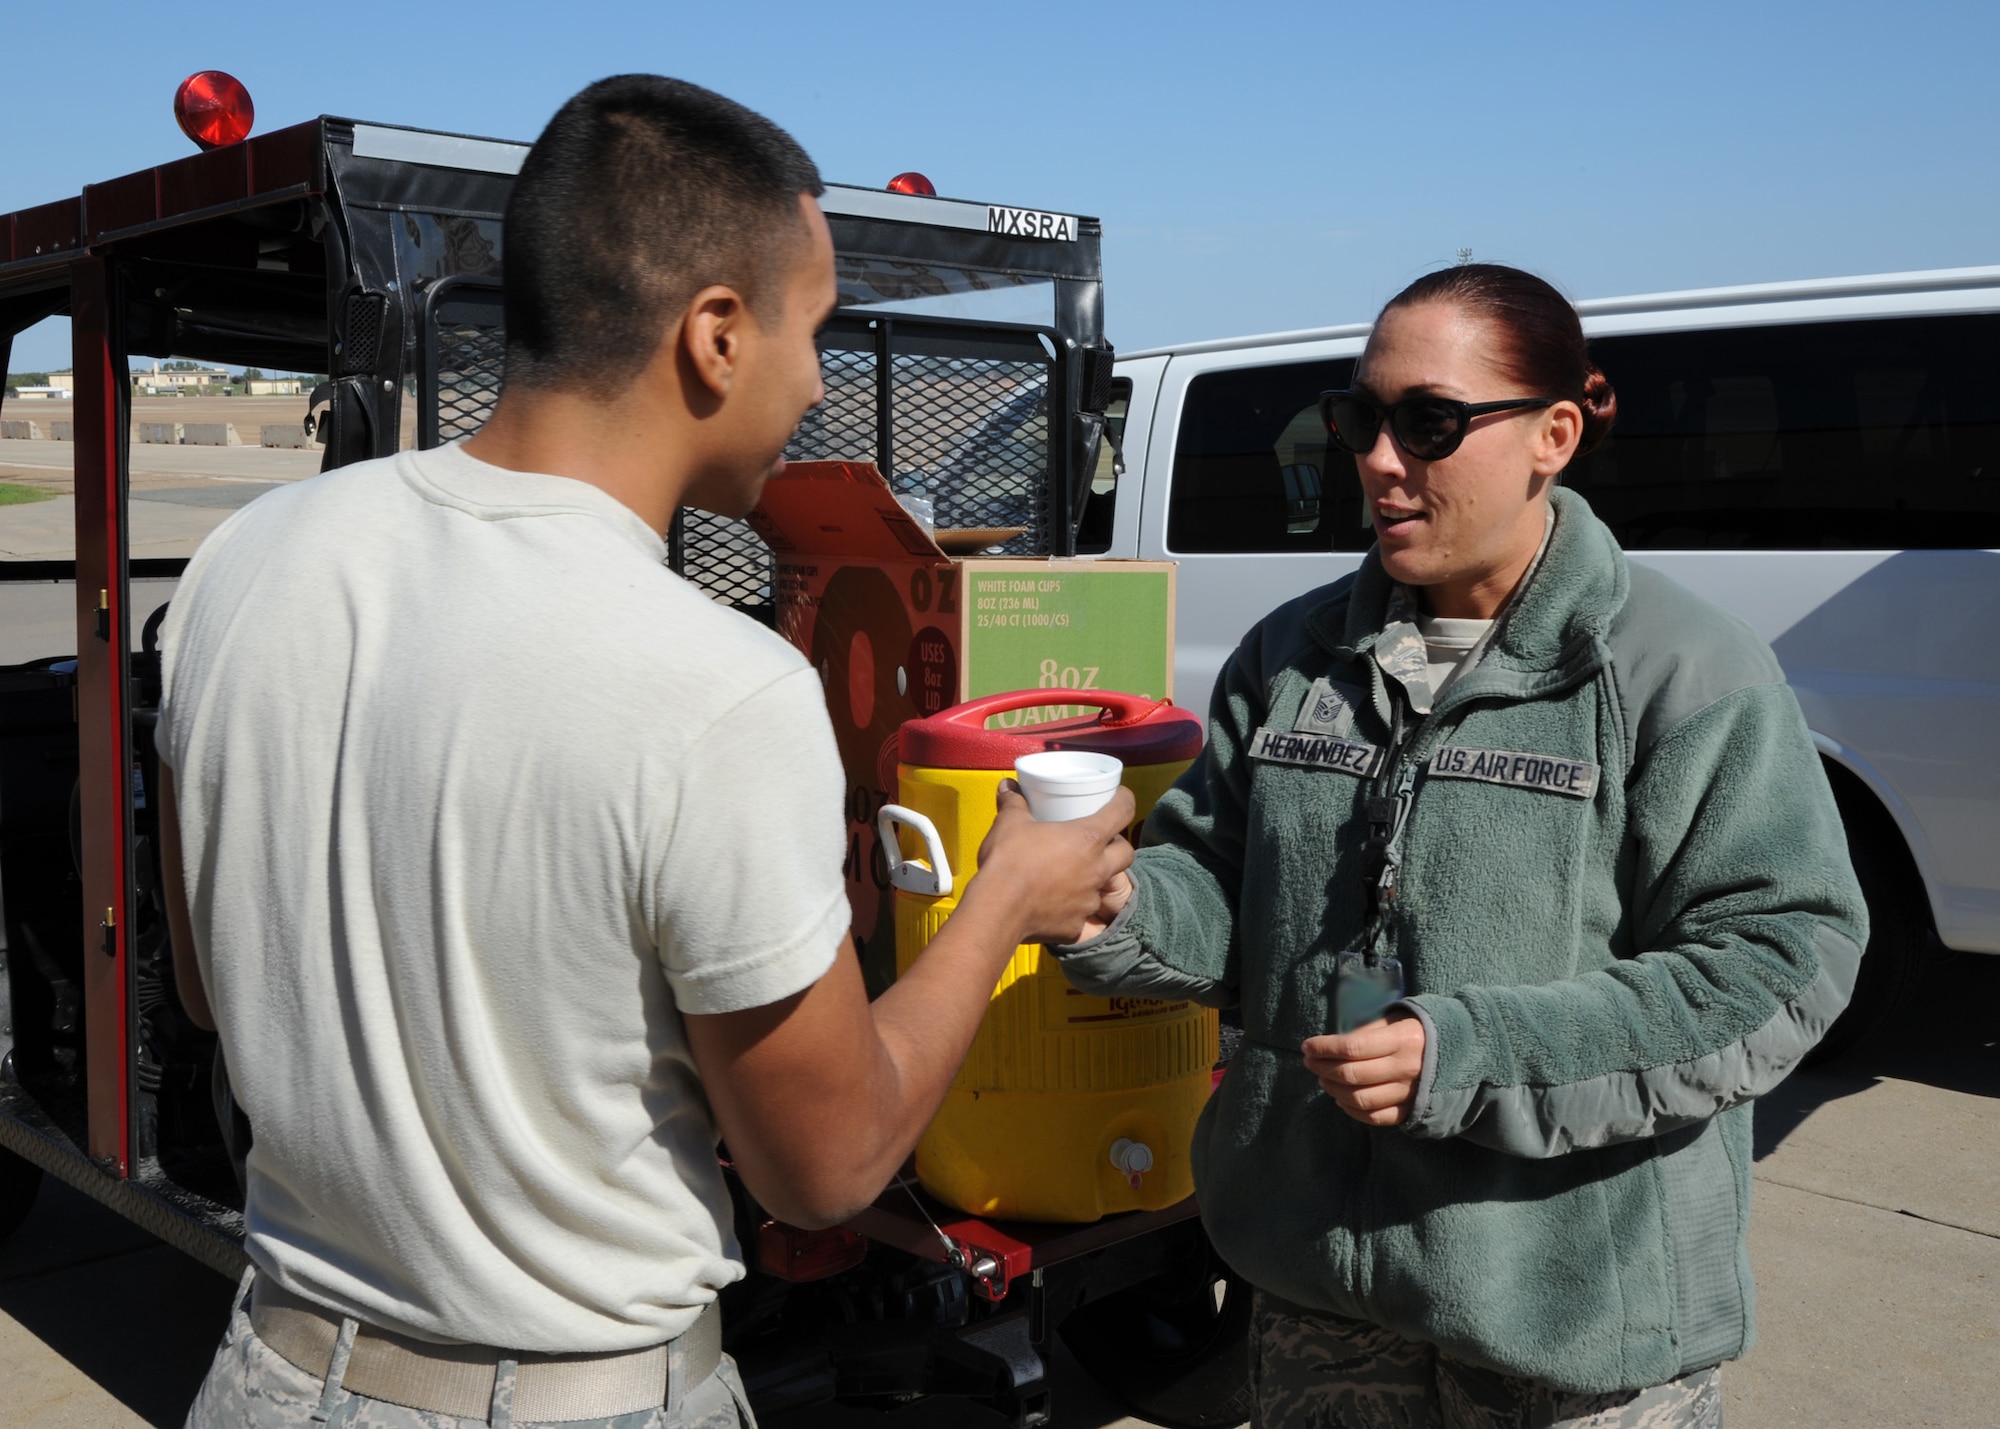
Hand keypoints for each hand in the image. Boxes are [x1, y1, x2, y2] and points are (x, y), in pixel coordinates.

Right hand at [969, 782, 1135, 945]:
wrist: (997, 909)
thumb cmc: (1008, 860)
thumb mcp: (1009, 823)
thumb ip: (1013, 802)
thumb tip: (1007, 786)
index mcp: (1087, 838)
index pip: (1123, 812)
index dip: (1125, 800)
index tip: (1121, 796)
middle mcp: (1096, 869)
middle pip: (1126, 853)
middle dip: (1118, 845)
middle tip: (1100, 841)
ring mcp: (1089, 900)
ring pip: (1103, 886)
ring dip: (1093, 878)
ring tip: (1072, 873)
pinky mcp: (1076, 926)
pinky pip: (1080, 913)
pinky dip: (1071, 906)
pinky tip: (1054, 902)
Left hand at [1302, 1010, 1425, 1126]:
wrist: (1460, 1051)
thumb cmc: (1418, 1029)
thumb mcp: (1395, 1018)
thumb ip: (1366, 1028)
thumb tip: (1332, 1042)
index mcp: (1402, 1040)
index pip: (1352, 1048)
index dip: (1324, 1048)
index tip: (1308, 1046)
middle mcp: (1406, 1068)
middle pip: (1352, 1074)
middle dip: (1322, 1068)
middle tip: (1310, 1061)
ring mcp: (1409, 1093)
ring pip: (1360, 1098)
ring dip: (1333, 1089)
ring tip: (1322, 1079)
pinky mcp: (1411, 1110)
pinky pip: (1375, 1117)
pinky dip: (1352, 1110)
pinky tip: (1340, 1098)